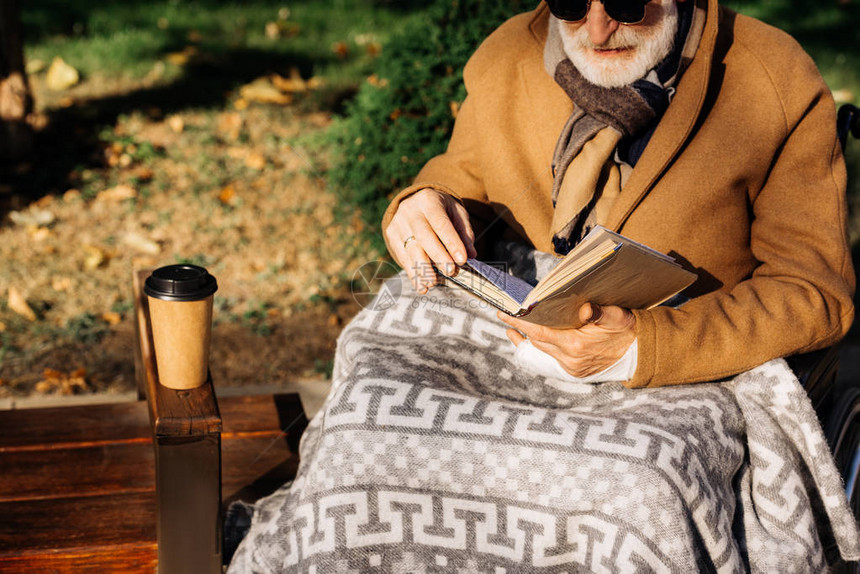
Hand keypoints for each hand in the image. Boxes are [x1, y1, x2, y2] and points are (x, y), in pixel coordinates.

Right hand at [385, 188, 476, 292]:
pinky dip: (413, 274)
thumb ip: (464, 233)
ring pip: (410, 249)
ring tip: (432, 283)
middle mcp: (410, 211)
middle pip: (423, 236)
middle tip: (450, 271)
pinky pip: (403, 258)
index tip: (462, 260)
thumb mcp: (456, 214)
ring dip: (422, 269)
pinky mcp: (392, 237)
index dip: (452, 242)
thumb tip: (471, 255)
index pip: (441, 223)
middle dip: (437, 256)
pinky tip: (422, 286)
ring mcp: (398, 224)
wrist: (415, 203)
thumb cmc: (441, 210)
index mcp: (428, 201)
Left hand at [497, 302, 635, 377]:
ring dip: (529, 338)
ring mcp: (571, 367)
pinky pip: (551, 356)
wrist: (639, 353)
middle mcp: (570, 359)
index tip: (503, 314)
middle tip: (507, 313)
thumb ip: (600, 313)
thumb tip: (586, 309)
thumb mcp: (617, 317)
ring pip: (542, 350)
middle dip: (521, 329)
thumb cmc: (627, 331)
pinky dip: (542, 345)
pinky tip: (531, 337)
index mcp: (576, 345)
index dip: (520, 324)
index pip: (540, 333)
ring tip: (514, 326)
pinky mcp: (574, 370)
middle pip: (537, 342)